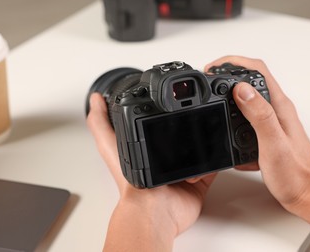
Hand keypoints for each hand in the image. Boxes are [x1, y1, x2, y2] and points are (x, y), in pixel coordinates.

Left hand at [87, 93, 215, 250]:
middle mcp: (165, 161)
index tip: (171, 105)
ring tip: (205, 128)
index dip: (164, 116)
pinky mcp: (199, 181)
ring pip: (198, 150)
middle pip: (180, 138)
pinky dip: (215, 158)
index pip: (157, 127)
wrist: (154, 209)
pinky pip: (212, 166)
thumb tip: (94, 100)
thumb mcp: (109, 145)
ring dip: (203, 140)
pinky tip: (214, 149)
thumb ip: (100, 122)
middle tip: (194, 114)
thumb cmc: (132, 183)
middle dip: (188, 126)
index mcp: (147, 151)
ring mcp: (183, 171)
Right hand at [205, 56, 309, 209]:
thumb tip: (241, 89)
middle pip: (251, 80)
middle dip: (227, 75)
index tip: (213, 68)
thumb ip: (259, 115)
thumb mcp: (273, 144)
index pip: (258, 70)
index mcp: (279, 107)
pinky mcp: (267, 134)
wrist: (306, 195)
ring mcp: (272, 121)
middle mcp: (276, 110)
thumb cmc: (295, 174)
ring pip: (247, 99)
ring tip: (212, 98)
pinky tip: (224, 125)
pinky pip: (247, 118)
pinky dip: (232, 117)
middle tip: (209, 78)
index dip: (233, 62)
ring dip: (228, 95)